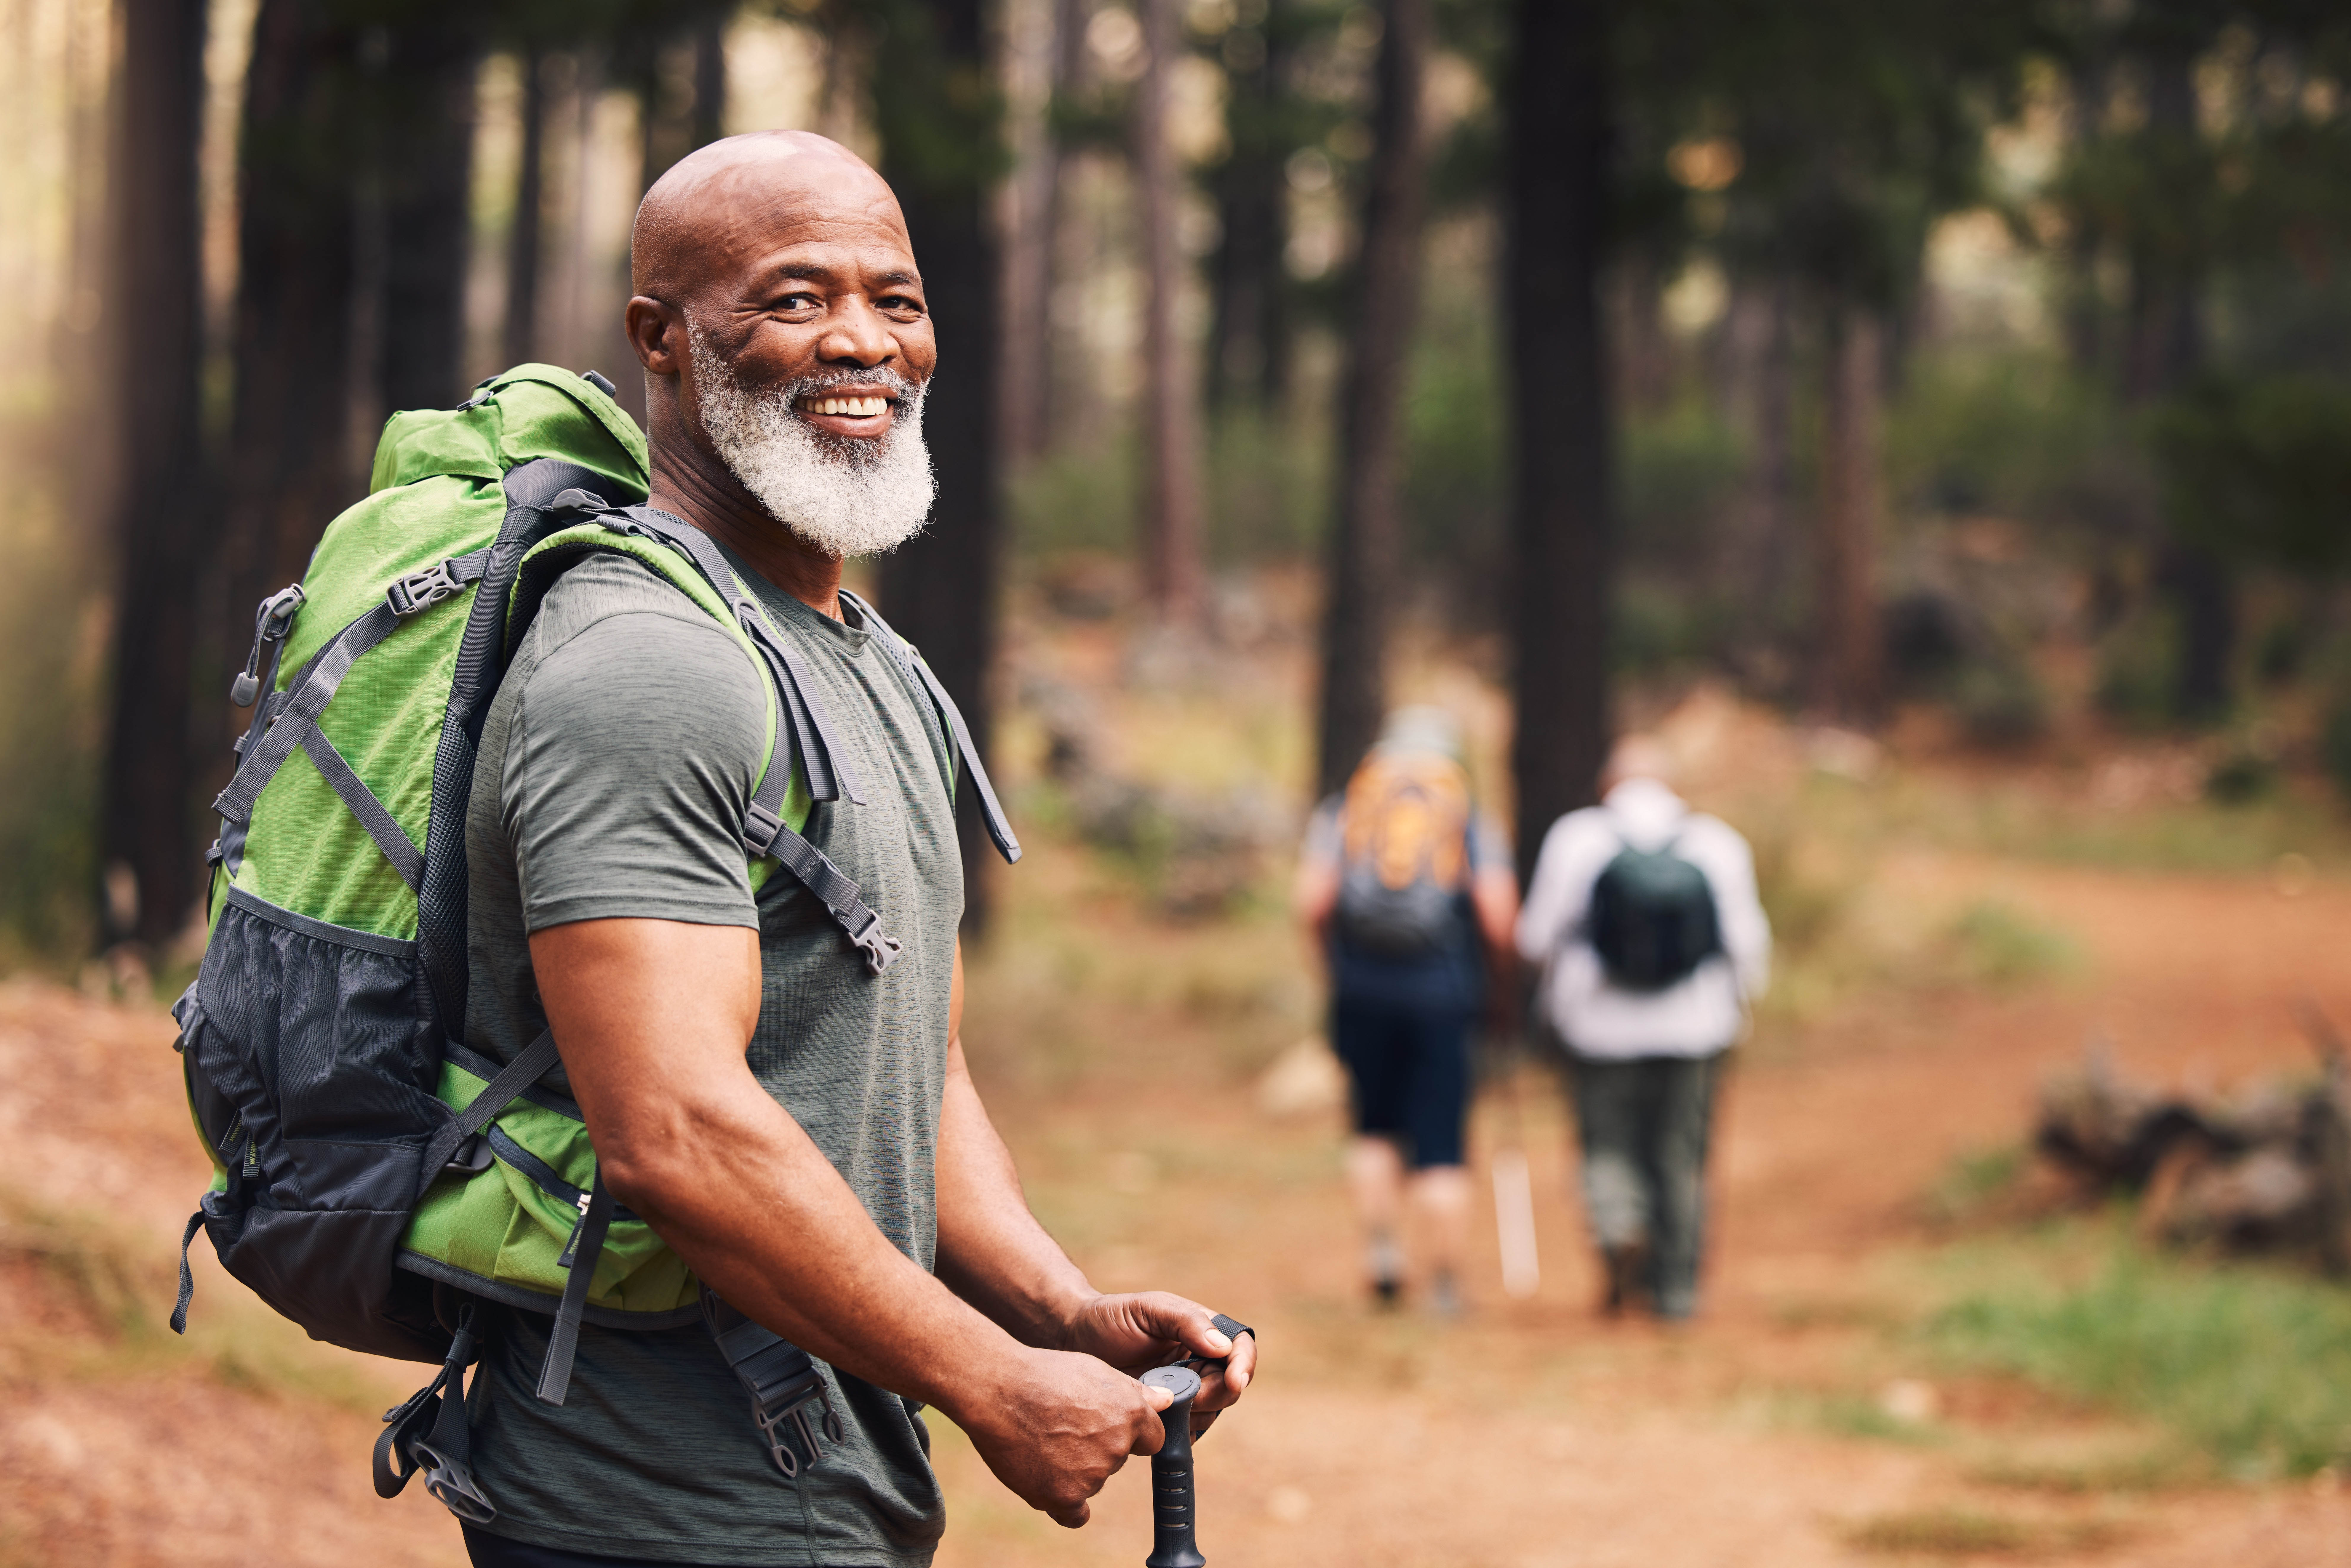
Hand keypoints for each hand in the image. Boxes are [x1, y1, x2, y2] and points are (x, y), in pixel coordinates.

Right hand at [957, 1345, 1172, 1528]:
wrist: (998, 1390)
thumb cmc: (1043, 1374)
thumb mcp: (1095, 1370)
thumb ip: (1134, 1392)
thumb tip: (1166, 1402)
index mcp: (1131, 1414)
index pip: (1151, 1438)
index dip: (1131, 1431)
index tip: (1107, 1424)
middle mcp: (1117, 1447)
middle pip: (1118, 1457)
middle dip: (1098, 1446)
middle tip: (1065, 1426)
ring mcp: (1092, 1475)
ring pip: (1093, 1478)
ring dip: (1076, 1467)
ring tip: (1044, 1439)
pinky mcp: (1064, 1497)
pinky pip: (1075, 1513)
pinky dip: (1065, 1501)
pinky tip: (1051, 1481)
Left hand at [1058, 1291, 1257, 1435]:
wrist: (1073, 1343)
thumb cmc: (1110, 1318)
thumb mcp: (1149, 1309)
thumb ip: (1187, 1322)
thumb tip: (1223, 1347)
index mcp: (1202, 1332)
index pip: (1239, 1348)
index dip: (1243, 1365)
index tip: (1235, 1380)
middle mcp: (1199, 1361)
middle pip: (1229, 1386)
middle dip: (1214, 1393)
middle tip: (1187, 1395)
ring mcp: (1184, 1390)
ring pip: (1211, 1412)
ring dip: (1195, 1413)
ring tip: (1162, 1402)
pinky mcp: (1167, 1415)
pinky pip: (1188, 1432)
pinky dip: (1180, 1432)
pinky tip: (1158, 1421)